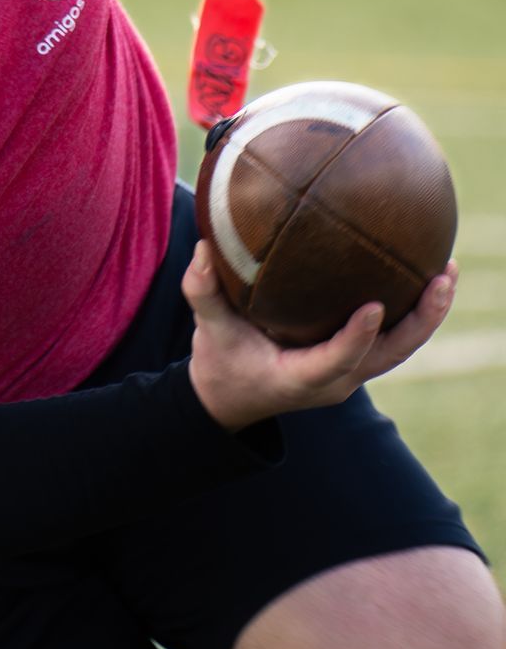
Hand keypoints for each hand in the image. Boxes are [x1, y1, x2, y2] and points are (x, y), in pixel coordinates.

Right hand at [184, 240, 457, 431]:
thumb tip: (204, 248)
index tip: (375, 306)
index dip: (358, 337)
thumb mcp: (208, 331)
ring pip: (401, 348)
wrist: (231, 399)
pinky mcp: (357, 362)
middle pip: (391, 354)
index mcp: (301, 378)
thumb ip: (203, 291)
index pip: (338, 360)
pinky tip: (423, 272)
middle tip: (441, 278)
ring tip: (446, 270)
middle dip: (420, 319)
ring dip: (427, 313)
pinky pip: (393, 339)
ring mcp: (351, 373)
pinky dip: (412, 311)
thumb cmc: (221, 363)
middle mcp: (336, 380)